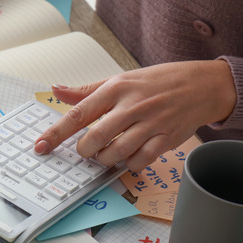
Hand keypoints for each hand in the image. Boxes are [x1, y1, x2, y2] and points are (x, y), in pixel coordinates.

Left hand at [34, 60, 236, 171]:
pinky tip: (129, 156)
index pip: (78, 113)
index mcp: (115, 89)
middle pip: (96, 138)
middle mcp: (132, 105)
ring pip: (117, 152)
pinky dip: (130, 163)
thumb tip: (56, 90)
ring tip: (106, 153)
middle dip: (85, 150)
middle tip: (86, 150)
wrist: (201, 85)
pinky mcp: (166, 138)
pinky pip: (141, 160)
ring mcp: (151, 123)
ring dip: (106, 159)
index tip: (41, 145)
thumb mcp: (119, 79)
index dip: (56, 132)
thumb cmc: (156, 82)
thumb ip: (87, 90)